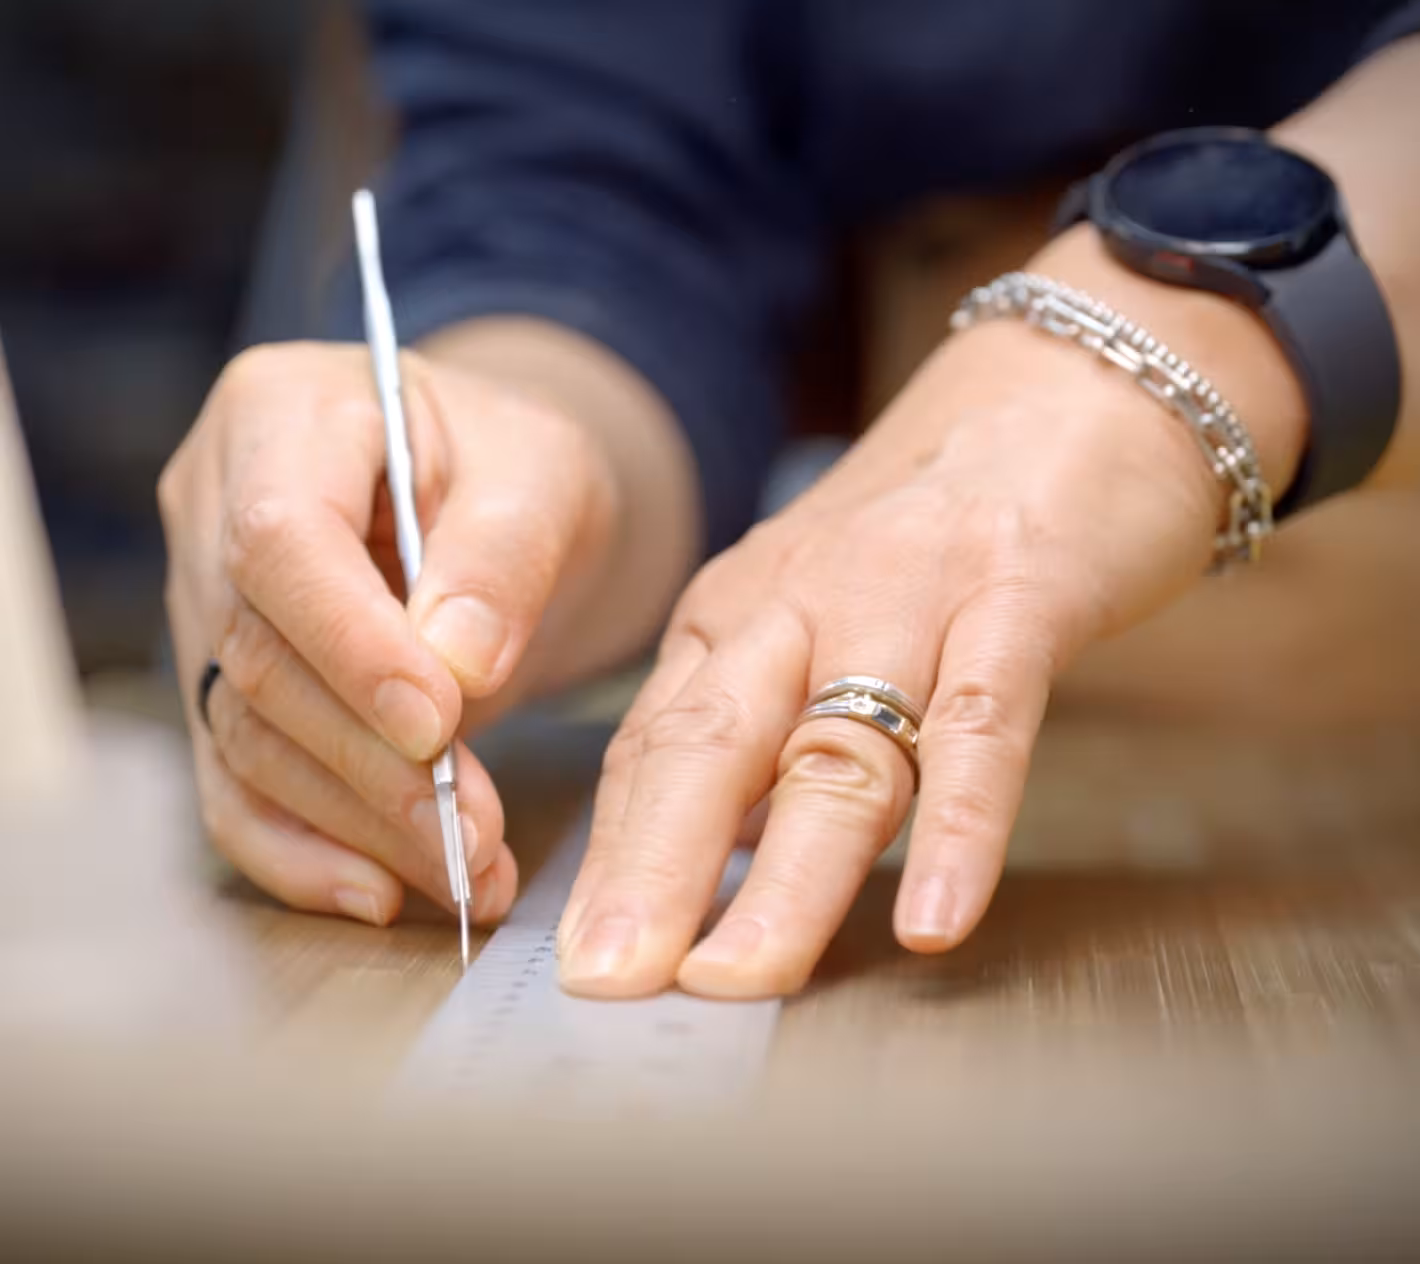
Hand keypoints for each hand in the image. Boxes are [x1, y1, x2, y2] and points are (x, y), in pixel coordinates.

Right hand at [160, 340, 622, 924]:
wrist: (499, 504)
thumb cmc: (518, 468)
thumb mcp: (542, 475)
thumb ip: (501, 555)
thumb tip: (456, 666)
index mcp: (283, 414)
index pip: (278, 541)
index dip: (350, 645)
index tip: (439, 724)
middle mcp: (217, 508)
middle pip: (261, 656)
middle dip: (373, 763)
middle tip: (476, 834)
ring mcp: (208, 605)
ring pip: (249, 738)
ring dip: (359, 823)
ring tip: (468, 872)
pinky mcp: (230, 690)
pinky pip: (238, 786)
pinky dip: (305, 852)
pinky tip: (381, 891)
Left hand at [556, 229, 1306, 998]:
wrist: (1069, 385)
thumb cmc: (934, 528)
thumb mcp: (819, 614)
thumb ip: (772, 730)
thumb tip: (718, 864)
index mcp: (738, 615)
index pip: (653, 748)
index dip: (616, 857)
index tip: (582, 961)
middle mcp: (800, 603)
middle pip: (712, 747)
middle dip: (654, 870)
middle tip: (612, 981)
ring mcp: (909, 597)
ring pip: (836, 749)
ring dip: (786, 875)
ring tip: (741, 980)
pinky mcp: (1019, 595)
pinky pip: (983, 721)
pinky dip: (959, 824)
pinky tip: (932, 917)